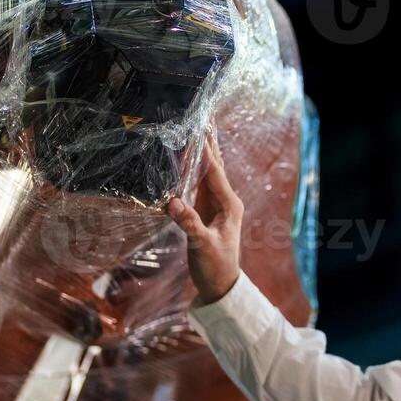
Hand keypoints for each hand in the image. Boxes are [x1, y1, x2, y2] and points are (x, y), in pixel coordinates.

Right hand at [164, 130, 242, 305]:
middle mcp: (225, 200)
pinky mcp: (207, 210)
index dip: (205, 147)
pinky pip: (200, 182)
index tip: (198, 125)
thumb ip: (189, 224)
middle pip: (215, 164)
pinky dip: (194, 166)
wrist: (221, 286)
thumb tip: (171, 202)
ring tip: (197, 125)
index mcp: (228, 204)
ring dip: (202, 148)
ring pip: (208, 170)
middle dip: (208, 139)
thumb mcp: (202, 246)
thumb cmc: (215, 267)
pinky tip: (189, 155)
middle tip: (202, 113)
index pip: (215, 170)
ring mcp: (216, 204)